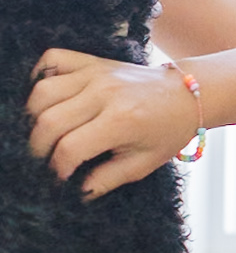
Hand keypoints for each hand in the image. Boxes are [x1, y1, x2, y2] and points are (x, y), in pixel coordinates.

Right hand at [28, 51, 196, 194]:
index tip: (59, 179)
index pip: (69, 148)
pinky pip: (52, 59)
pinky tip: (46, 100)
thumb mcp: (142, 164)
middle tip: (46, 161)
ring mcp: (96, 72)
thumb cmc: (166, 132)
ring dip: (33, 117)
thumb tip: (73, 193)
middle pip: (48, 121)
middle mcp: (104, 93)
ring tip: (45, 135)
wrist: (186, 95)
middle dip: (38, 148)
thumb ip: (105, 180)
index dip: (57, 170)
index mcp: (121, 120)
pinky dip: (39, 77)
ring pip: (42, 91)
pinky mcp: (91, 61)